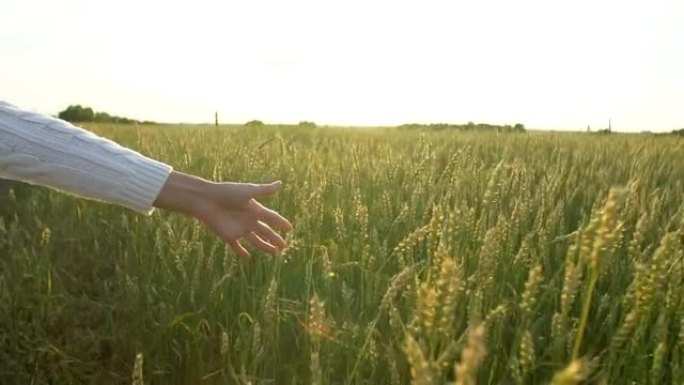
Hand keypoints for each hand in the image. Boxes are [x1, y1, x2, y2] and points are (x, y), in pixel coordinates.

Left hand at [154, 171, 292, 258]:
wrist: (206, 200)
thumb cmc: (227, 192)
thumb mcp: (247, 191)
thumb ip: (264, 190)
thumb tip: (280, 184)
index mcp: (255, 209)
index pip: (272, 218)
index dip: (281, 223)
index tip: (290, 228)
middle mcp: (249, 220)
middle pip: (266, 232)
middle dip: (275, 239)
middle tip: (284, 246)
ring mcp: (239, 229)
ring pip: (255, 240)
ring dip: (264, 246)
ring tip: (274, 253)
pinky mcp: (229, 236)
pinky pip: (237, 246)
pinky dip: (242, 252)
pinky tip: (248, 258)